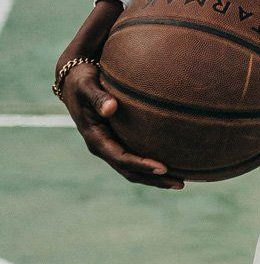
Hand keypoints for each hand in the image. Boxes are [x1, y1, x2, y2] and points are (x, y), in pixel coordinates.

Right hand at [55, 0, 184, 189]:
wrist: (73, 80)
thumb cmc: (82, 80)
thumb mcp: (86, 86)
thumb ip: (98, 98)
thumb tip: (111, 108)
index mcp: (95, 139)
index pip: (121, 159)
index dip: (142, 165)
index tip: (163, 168)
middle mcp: (103, 146)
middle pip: (130, 171)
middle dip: (154, 179)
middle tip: (181, 183)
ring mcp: (110, 144)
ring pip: (134, 168)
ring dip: (155, 176)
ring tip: (182, 180)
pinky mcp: (117, 138)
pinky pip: (136, 155)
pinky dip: (152, 162)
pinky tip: (173, 160)